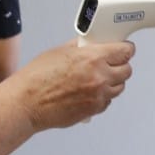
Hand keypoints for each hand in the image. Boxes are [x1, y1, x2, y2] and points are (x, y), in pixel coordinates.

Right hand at [11, 39, 134, 130]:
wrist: (27, 103)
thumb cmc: (37, 79)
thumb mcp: (59, 51)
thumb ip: (80, 47)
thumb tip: (89, 44)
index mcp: (93, 58)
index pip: (125, 51)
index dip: (125, 49)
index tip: (123, 49)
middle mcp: (100, 77)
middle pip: (127, 70)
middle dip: (120, 65)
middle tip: (110, 64)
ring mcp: (99, 95)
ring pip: (120, 87)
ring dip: (112, 82)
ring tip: (98, 79)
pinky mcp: (94, 110)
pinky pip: (108, 101)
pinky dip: (102, 97)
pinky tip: (89, 92)